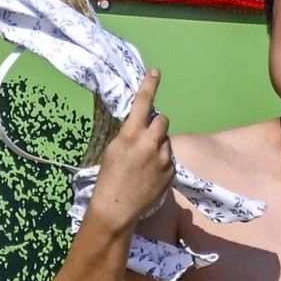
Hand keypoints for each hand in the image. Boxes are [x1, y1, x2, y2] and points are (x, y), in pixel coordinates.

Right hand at [89, 69, 174, 228]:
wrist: (117, 208)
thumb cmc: (108, 178)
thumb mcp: (113, 149)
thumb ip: (129, 133)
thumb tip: (142, 124)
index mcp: (131, 135)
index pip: (143, 103)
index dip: (149, 85)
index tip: (156, 72)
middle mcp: (151, 143)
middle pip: (162, 120)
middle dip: (155, 125)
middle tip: (144, 137)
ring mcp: (164, 159)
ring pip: (166, 140)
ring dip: (158, 144)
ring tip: (144, 162)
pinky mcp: (171, 172)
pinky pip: (169, 158)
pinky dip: (161, 161)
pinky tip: (149, 175)